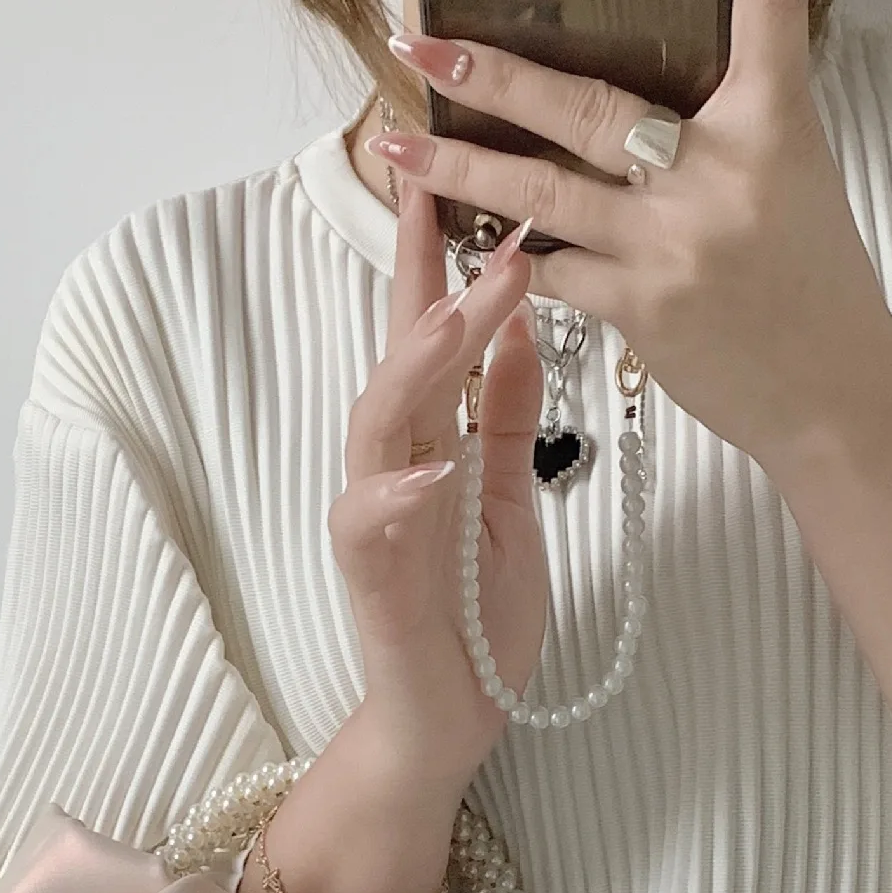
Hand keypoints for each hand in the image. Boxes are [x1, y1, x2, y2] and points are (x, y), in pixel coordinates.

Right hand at [331, 179, 547, 785]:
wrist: (451, 715)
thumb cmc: (476, 612)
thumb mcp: (510, 498)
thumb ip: (507, 417)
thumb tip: (520, 325)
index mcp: (429, 444)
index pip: (425, 337)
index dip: (433, 260)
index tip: (451, 178)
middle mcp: (392, 469)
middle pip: (397, 358)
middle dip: (429, 286)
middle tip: (481, 224)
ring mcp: (374, 521)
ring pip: (377, 423)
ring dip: (415, 368)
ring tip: (455, 319)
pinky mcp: (372, 579)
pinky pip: (371, 526)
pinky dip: (394, 493)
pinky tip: (428, 465)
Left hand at [374, 0, 891, 459]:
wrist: (832, 396)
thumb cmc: (816, 288)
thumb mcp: (796, 175)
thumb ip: (732, 123)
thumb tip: (661, 90)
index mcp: (769, 125)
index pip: (756, 18)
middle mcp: (714, 175)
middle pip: (587, 107)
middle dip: (496, 73)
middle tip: (427, 45)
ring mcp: (669, 243)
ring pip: (543, 191)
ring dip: (462, 165)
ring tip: (401, 143)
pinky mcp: (640, 306)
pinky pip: (553, 270)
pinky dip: (508, 252)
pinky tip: (463, 232)